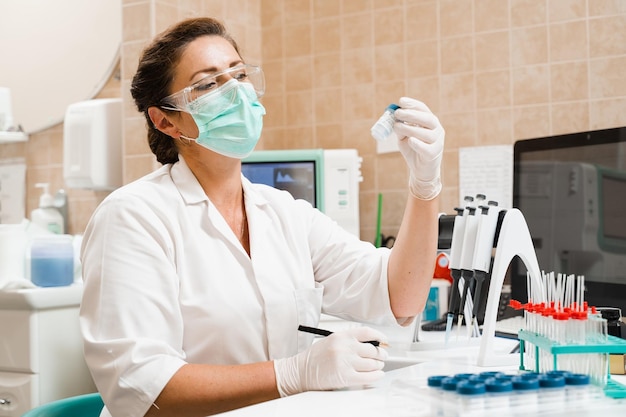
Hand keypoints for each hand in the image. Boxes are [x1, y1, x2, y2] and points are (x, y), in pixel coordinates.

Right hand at [273, 327, 387, 396]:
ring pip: (372, 363)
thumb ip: (349, 341)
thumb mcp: (332, 341)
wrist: (300, 371)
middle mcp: (345, 347)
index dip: (380, 337)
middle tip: (383, 356)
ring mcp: (345, 362)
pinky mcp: (345, 376)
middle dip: (381, 354)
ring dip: (378, 365)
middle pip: (373, 349)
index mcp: (341, 336)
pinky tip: (378, 374)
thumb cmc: (315, 357)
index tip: (384, 341)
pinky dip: (376, 376)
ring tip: (378, 366)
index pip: (367, 333)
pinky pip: (368, 376)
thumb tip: (371, 344)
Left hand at [393, 97, 444, 199]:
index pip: (423, 109)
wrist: (421, 169)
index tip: (401, 101)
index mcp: (430, 122)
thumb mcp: (404, 136)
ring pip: (426, 133)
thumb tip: (394, 120)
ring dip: (410, 128)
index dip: (413, 104)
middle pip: (427, 119)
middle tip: (398, 112)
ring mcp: (437, 142)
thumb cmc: (413, 149)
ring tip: (397, 126)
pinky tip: (410, 140)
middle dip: (412, 114)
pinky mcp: (434, 154)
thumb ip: (400, 128)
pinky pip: (426, 148)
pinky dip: (418, 144)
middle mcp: (437, 130)